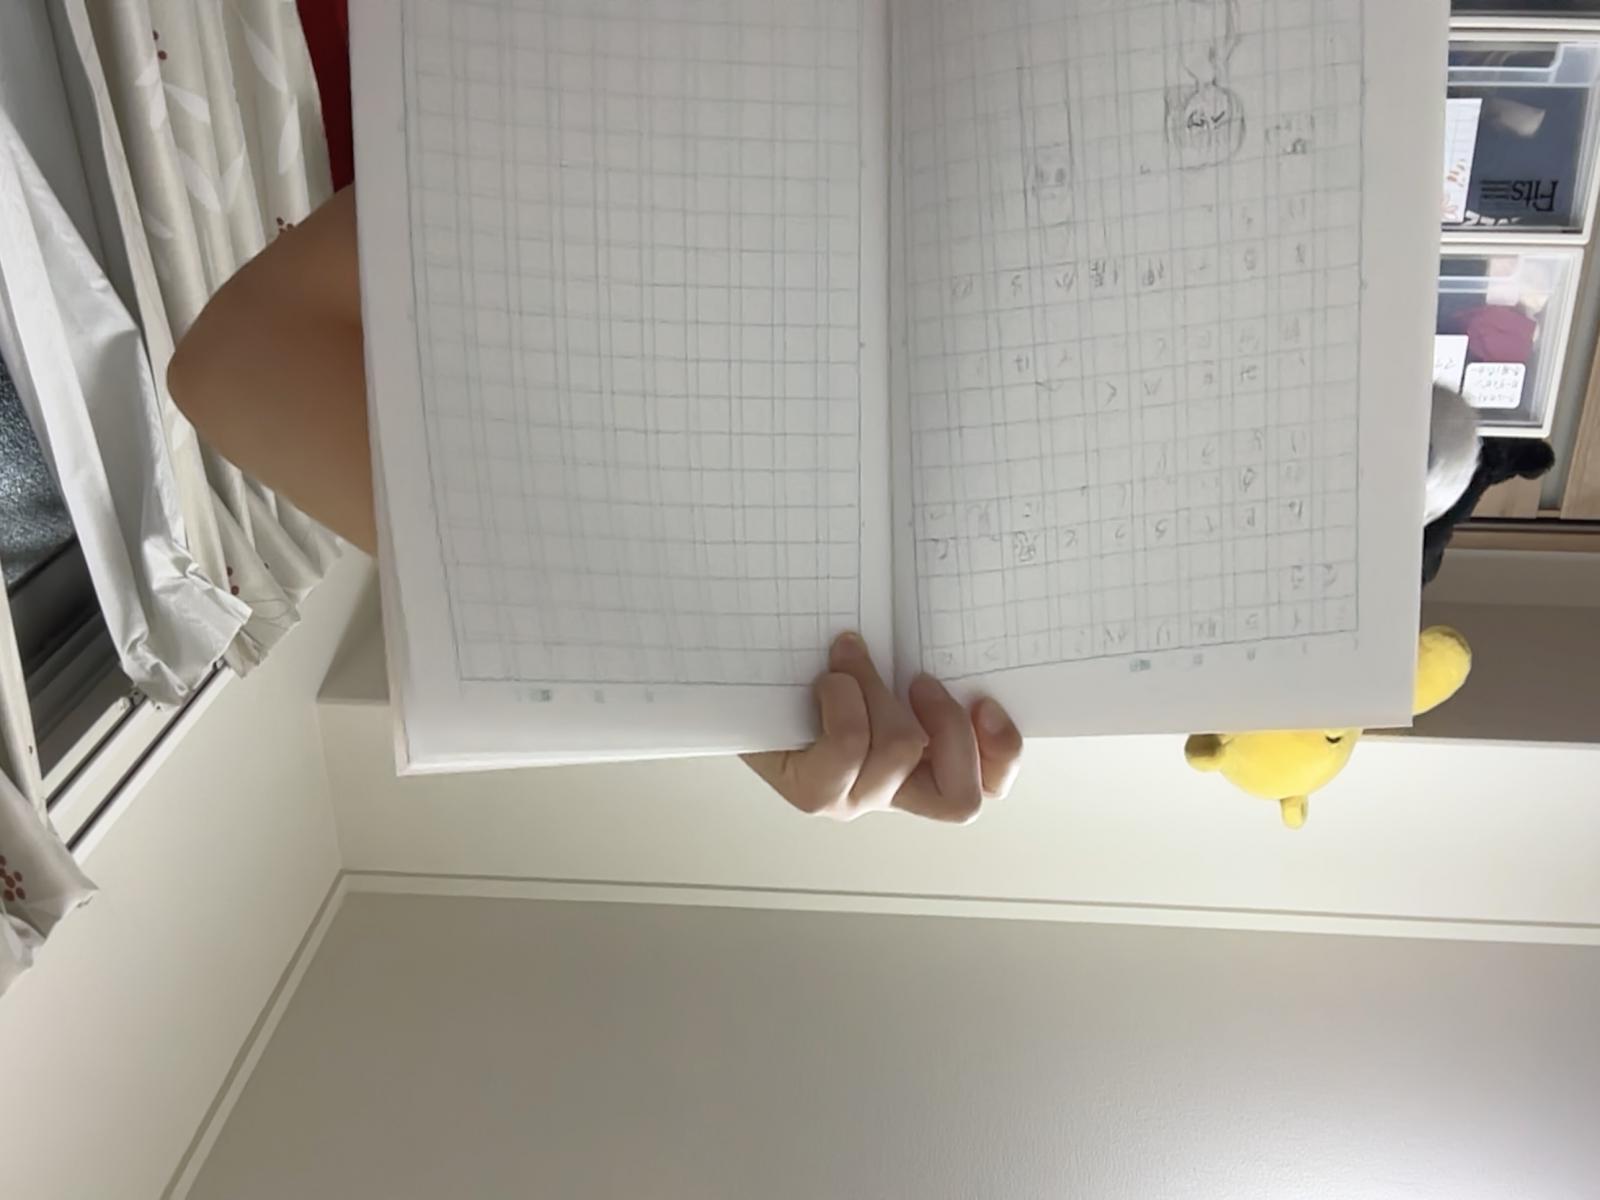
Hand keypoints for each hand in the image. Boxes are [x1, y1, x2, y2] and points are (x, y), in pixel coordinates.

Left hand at [743, 633, 1022, 823]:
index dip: (1002, 754)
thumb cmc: (808, 673)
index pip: (987, 789)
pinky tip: (826, 679)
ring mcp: (852, 799)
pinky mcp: (813, 793)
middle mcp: (891, 793)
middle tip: (921, 679)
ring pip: (904, 751)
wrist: (735, 683)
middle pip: (960, 797)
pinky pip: (850, 746)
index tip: (985, 700)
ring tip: (851, 658)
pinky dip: (844, 699)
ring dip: (880, 690)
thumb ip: (917, 663)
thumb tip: (946, 623)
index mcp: (921, 771)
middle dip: (951, 728)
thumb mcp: (880, 665)